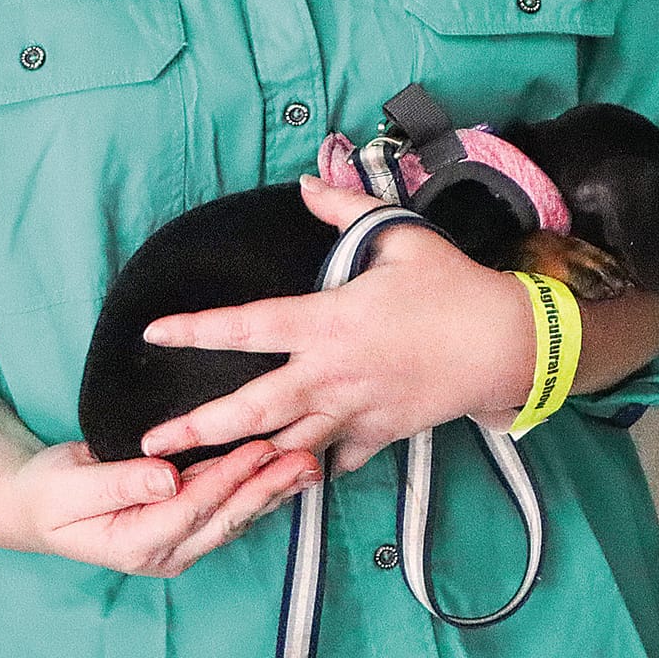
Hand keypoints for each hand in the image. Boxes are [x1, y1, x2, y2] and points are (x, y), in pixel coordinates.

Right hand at [1, 437, 321, 577]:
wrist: (38, 506)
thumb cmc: (49, 495)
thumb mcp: (71, 487)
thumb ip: (120, 484)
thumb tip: (165, 479)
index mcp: (135, 545)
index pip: (193, 509)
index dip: (228, 479)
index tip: (260, 447)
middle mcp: (165, 552)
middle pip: (225, 519)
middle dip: (268, 488)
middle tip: (305, 461)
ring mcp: (179, 544)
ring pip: (235, 517)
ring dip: (273, 490)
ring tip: (310, 463)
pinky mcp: (188, 527)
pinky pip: (229, 509)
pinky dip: (259, 488)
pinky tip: (285, 470)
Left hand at [136, 175, 537, 473]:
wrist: (506, 344)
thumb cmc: (452, 287)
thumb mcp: (399, 235)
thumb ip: (344, 210)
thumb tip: (306, 182)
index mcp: (328, 322)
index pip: (247, 326)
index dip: (196, 329)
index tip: (154, 332)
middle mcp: (331, 373)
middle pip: (252, 409)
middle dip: (198, 429)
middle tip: (153, 444)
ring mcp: (354, 409)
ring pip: (286, 446)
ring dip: (242, 461)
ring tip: (202, 475)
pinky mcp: (379, 433)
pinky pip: (335, 458)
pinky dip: (311, 466)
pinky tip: (288, 472)